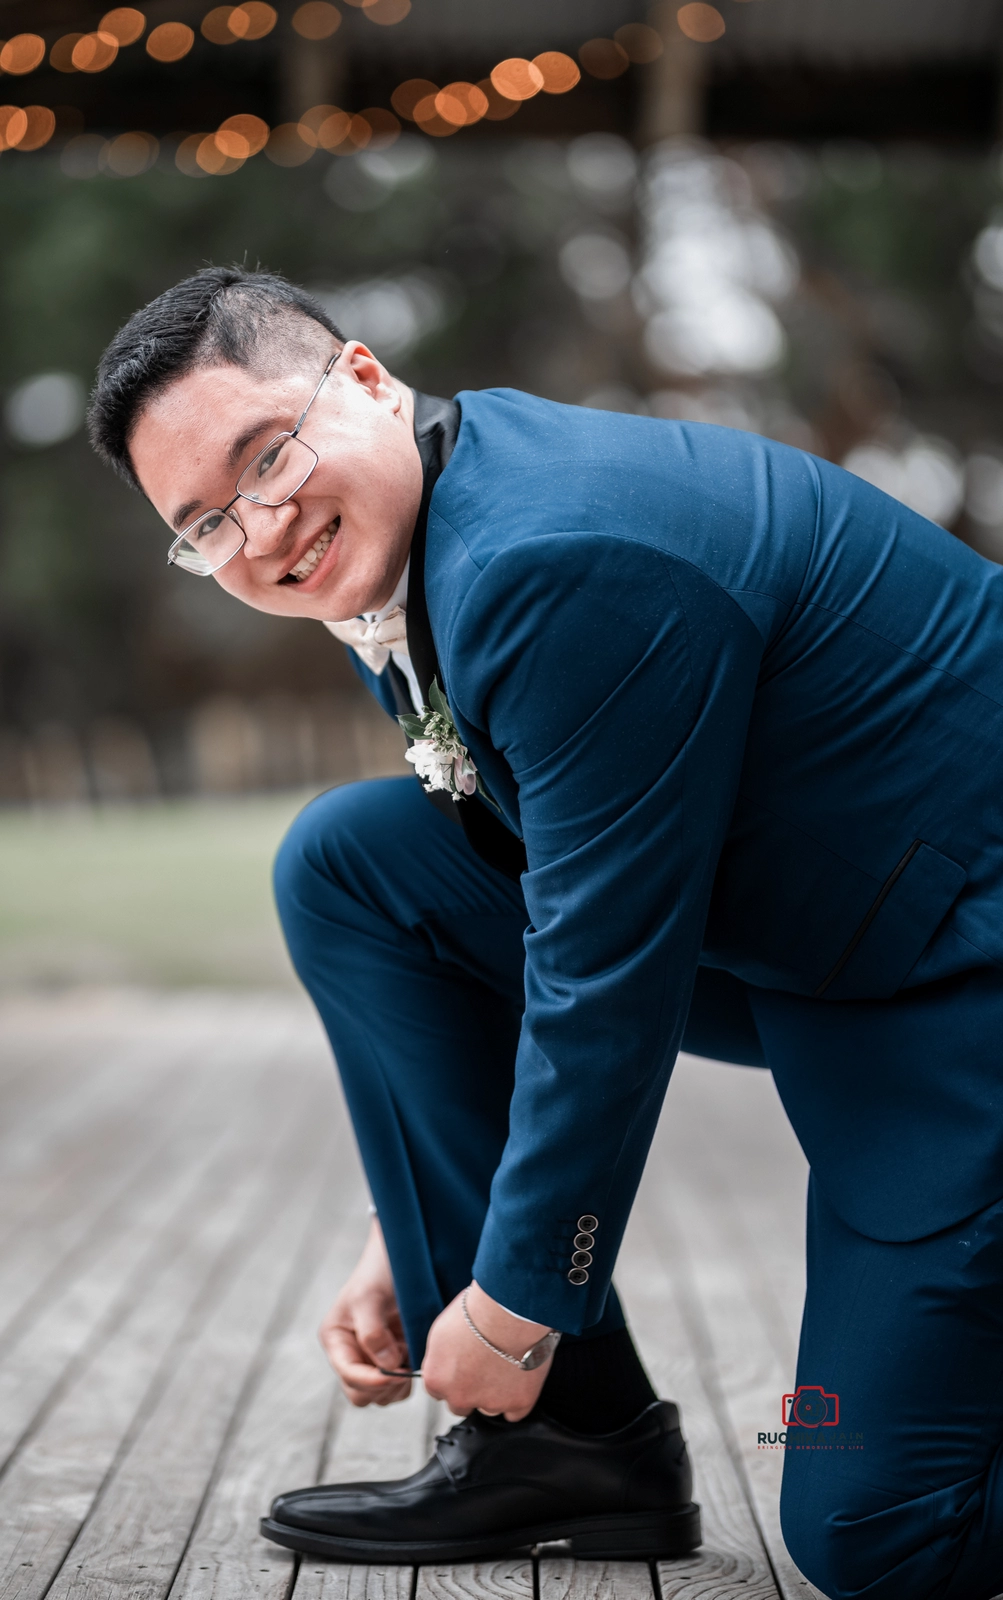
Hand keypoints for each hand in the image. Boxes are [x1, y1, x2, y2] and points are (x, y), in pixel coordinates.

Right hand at [318, 1217, 412, 1406]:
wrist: (403, 1255)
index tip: (397, 1372)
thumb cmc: (379, 1271)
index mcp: (336, 1340)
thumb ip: (372, 1334)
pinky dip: (409, 1375)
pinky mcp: (393, 1358)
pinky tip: (414, 1350)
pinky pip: (400, 1385)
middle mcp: (350, 1353)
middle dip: (384, 1386)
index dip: (372, 1381)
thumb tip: (386, 1367)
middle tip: (404, 1365)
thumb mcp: (369, 1297)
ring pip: (382, 1395)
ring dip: (399, 1382)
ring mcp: (372, 1358)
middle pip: (362, 1394)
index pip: (350, 1376)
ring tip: (409, 1351)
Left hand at [422, 1281, 553, 1420]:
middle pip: (460, 1404)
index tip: (463, 1367)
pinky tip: (520, 1378)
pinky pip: (515, 1412)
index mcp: (436, 1378)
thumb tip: (446, 1363)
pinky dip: (517, 1398)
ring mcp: (489, 1403)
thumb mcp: (442, 1329)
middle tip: (484, 1365)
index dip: (452, 1377)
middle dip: (470, 1389)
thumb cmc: (478, 1309)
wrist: (510, 1309)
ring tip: (505, 1364)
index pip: (438, 1390)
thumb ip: (441, 1357)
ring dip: (494, 1393)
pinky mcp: (517, 1403)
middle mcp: (459, 1396)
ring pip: (489, 1408)